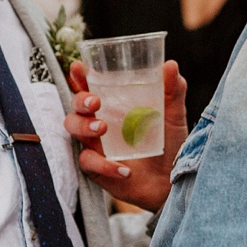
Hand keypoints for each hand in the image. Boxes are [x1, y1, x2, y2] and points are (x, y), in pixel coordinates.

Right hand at [66, 60, 187, 211]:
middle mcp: (99, 122)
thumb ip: (173, 91)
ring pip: (73, 129)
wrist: (173, 180)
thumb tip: (171, 65)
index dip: (80, 76)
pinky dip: (104, 165)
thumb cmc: (170, 143)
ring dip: (83, 126)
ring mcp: (96, 145)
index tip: (78, 68)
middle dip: (79, 101)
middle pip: (75, 106)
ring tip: (102, 128)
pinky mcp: (97, 168)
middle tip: (95, 102)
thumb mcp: (173, 115)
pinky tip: (124, 169)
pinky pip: (89, 163)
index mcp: (114, 105)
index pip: (90, 86)